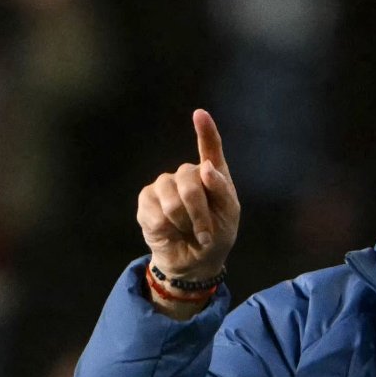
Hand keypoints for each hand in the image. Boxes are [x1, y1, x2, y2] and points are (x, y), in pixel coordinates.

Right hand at [137, 109, 239, 282]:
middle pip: (190, 180)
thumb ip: (221, 190)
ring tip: (189, 232)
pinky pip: (156, 211)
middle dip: (199, 212)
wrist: (194, 262)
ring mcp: (165, 184)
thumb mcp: (228, 216)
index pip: (210, 147)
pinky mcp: (147, 199)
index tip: (200, 114)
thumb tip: (205, 167)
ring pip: (171, 198)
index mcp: (213, 174)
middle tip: (205, 233)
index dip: (205, 131)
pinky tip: (171, 232)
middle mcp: (188, 174)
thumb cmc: (216, 236)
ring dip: (184, 222)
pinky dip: (168, 228)